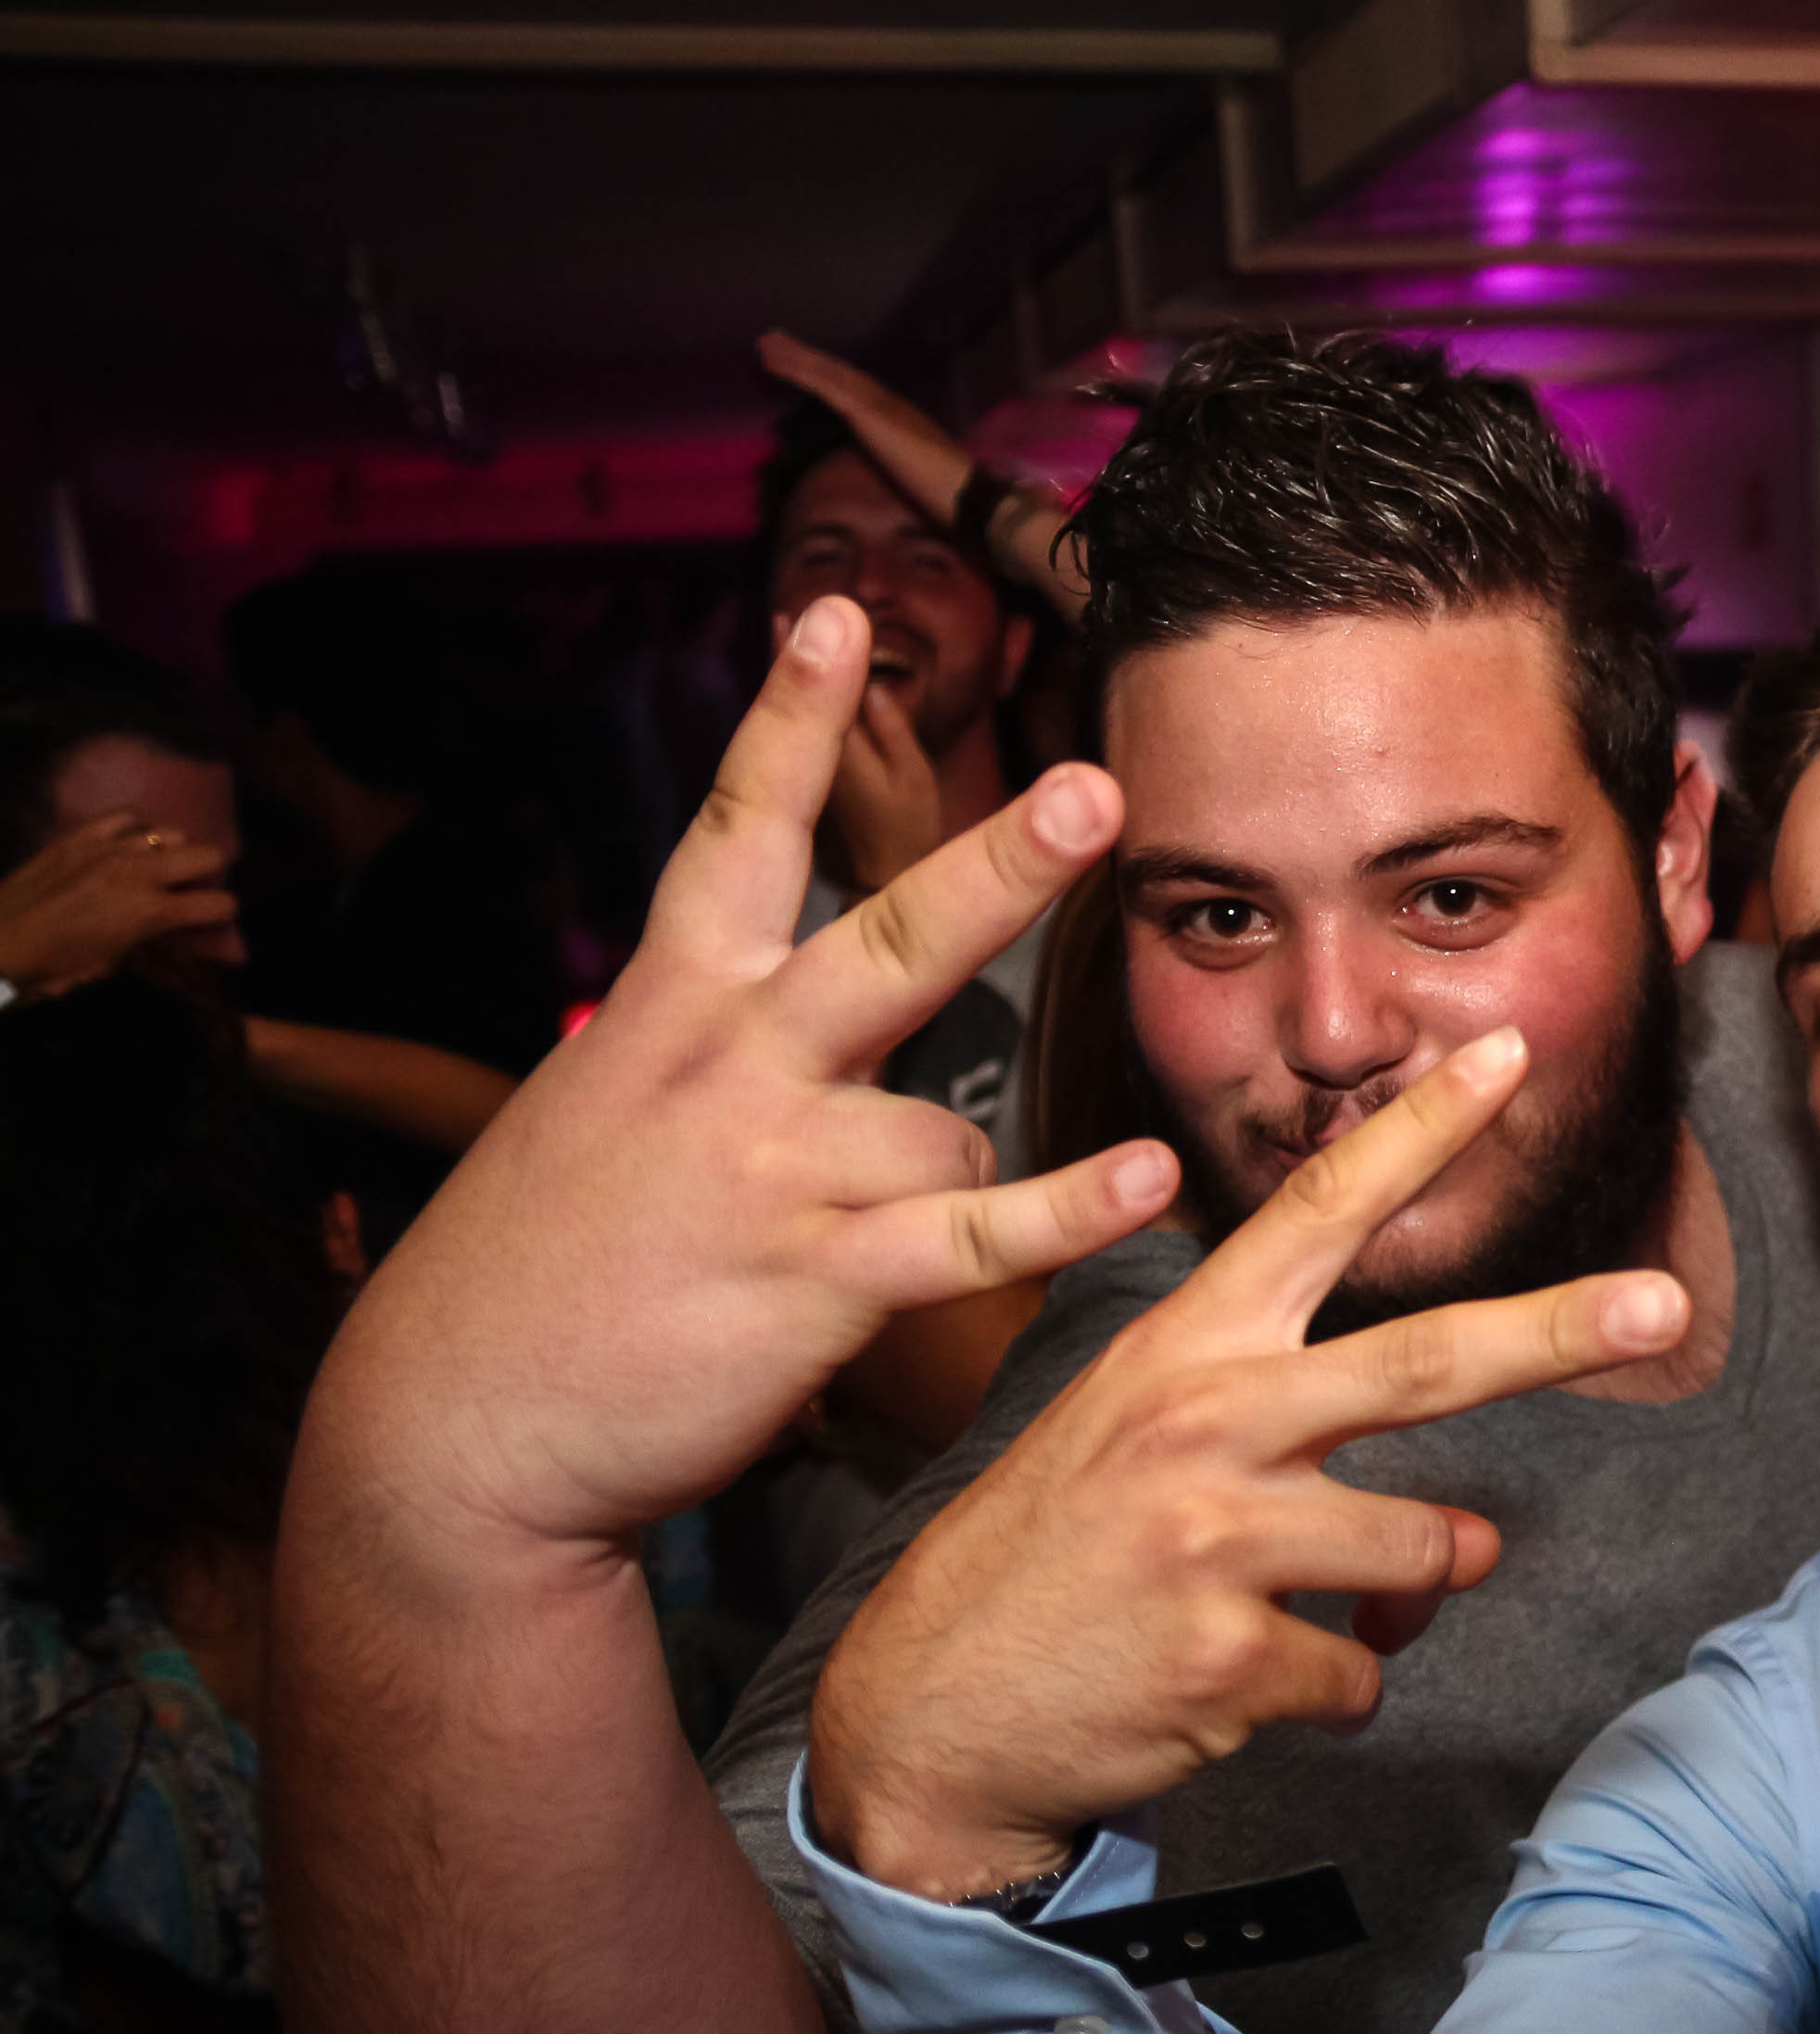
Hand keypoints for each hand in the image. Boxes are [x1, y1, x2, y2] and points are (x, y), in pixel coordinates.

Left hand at [0, 813, 233, 993]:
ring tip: (156, 868)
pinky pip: (126, 816)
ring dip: (173, 852)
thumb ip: (158, 945)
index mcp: (150, 911)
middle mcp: (138, 870)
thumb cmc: (55, 966)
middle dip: (210, 877)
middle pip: (210, 854)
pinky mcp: (79, 835)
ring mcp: (107, 846)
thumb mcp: (115, 964)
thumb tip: (187, 944)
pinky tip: (128, 844)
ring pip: (172, 831)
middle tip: (190, 893)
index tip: (212, 926)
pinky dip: (136, 829)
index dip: (224, 918)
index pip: (221, 904)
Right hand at [312, 593, 1179, 1559]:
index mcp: (669, 1006)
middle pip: (891, 939)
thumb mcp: (608, 1111)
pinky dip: (1067, 1211)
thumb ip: (717, 1047)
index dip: (784, 720)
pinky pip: (974, 1232)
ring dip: (956, 1180)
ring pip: (951, 1124)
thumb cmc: (549, 1272)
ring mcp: (776, 1168)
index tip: (832, 607)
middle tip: (1094, 790)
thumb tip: (819, 1022)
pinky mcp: (816, 1278)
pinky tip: (1146, 1178)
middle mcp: (727, 1066)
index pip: (731, 832)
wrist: (460, 1426)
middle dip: (1000, 863)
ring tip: (853, 1250)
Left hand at [758, 328, 970, 528]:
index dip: (830, 374)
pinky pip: (824, 385)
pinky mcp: (866, 414)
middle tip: (774, 339)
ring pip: (829, 372)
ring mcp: (879, 405)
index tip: (806, 364)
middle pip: (840, 372)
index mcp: (901, 416)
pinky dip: (797, 370)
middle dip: (807, 355)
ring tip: (764, 343)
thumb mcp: (916, 476)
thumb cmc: (950, 497)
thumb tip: (887, 476)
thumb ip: (899, 467)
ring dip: (794, 356)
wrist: (968, 497)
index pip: (858, 389)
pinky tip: (772, 361)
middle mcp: (890, 402)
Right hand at [807, 1029, 1692, 1901]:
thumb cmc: (1050, 1560)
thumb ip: (1295, 1442)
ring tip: (1308, 1603)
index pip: (1318, 1214)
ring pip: (1423, 1552)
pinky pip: (1362, 1676)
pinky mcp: (1229, 1659)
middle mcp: (1203, 1422)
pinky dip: (1328, 1693)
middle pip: (1424, 1363)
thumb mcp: (1134, 1436)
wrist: (926, 1716)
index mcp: (1184, 1348)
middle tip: (1664, 1302)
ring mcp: (1215, 1540)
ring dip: (1407, 1589)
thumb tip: (1457, 1532)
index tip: (1509, 1054)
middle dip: (1558, 1329)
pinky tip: (1231, 1685)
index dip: (1421, 1130)